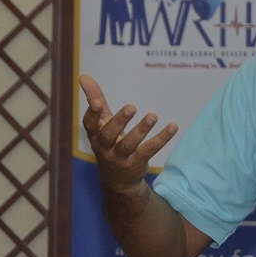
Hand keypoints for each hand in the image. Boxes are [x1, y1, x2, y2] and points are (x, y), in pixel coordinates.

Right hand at [79, 74, 178, 192]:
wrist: (117, 180)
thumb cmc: (108, 143)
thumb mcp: (101, 123)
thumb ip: (94, 99)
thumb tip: (83, 75)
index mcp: (95, 135)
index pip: (90, 125)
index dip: (92, 114)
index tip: (97, 102)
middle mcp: (105, 148)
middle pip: (108, 135)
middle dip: (119, 121)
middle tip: (131, 107)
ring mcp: (121, 157)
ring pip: (129, 144)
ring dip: (141, 130)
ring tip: (152, 115)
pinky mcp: (137, 163)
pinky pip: (150, 150)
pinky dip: (162, 138)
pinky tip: (173, 126)